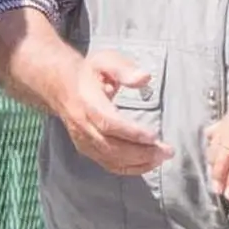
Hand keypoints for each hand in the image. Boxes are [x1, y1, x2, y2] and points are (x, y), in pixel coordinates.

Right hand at [52, 51, 171, 178]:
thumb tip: (144, 78)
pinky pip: (107, 163)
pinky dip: (128, 168)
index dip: (130, 132)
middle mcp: (83, 125)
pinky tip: (148, 164)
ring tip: (162, 158)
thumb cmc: (90, 72)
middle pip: (110, 146)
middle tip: (167, 151)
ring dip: (137, 162)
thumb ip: (124, 69)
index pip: (108, 123)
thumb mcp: (105, 61)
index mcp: (87, 103)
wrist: (61, 86)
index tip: (153, 136)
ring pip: (109, 158)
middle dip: (140, 152)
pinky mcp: (87, 148)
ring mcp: (83, 140)